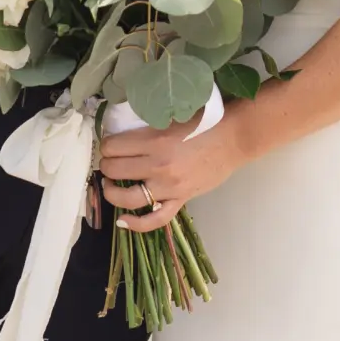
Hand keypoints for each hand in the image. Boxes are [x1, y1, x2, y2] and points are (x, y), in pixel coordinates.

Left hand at [97, 117, 248, 233]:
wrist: (234, 139)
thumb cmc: (204, 122)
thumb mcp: (171, 116)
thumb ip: (148, 128)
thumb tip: (122, 135)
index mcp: (154, 141)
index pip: (112, 147)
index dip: (106, 145)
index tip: (109, 144)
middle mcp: (157, 166)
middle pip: (114, 170)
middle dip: (106, 165)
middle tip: (109, 161)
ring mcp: (168, 187)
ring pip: (126, 197)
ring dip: (111, 191)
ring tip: (109, 185)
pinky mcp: (180, 200)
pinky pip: (155, 219)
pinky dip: (136, 224)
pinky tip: (122, 222)